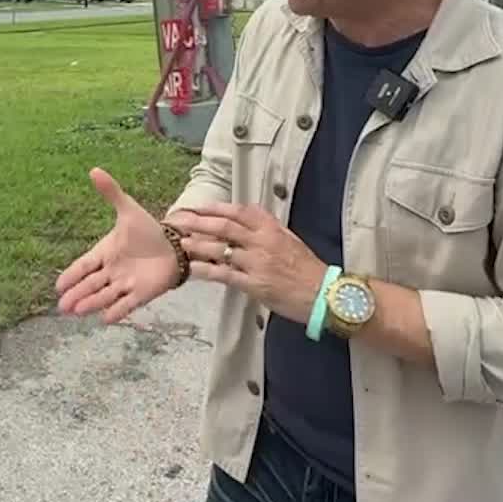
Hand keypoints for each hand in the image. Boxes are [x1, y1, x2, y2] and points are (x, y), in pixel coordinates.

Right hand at [55, 167, 181, 323]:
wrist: (176, 245)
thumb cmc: (150, 231)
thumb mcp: (129, 210)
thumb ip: (112, 193)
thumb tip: (94, 170)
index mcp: (105, 253)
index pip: (83, 265)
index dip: (71, 275)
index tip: (58, 286)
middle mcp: (112, 271)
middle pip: (90, 284)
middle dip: (77, 294)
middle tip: (62, 306)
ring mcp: (125, 284)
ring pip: (105, 295)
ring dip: (91, 303)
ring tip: (78, 311)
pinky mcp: (141, 294)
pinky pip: (126, 305)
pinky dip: (116, 312)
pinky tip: (105, 319)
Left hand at [176, 203, 327, 325]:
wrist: (323, 294)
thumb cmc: (307, 268)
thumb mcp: (289, 239)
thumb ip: (266, 228)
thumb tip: (245, 218)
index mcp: (271, 228)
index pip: (238, 212)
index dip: (214, 208)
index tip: (196, 207)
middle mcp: (262, 241)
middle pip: (224, 226)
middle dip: (198, 222)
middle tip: (179, 220)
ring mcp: (257, 262)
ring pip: (220, 248)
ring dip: (197, 245)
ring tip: (181, 243)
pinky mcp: (253, 284)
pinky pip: (224, 274)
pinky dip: (206, 270)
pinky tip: (192, 269)